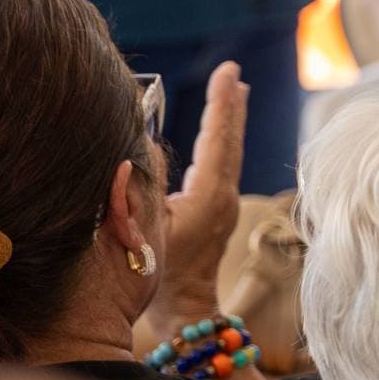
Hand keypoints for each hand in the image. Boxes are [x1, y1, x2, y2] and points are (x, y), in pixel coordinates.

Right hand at [144, 61, 245, 338]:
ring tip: (233, 93)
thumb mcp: (145, 224)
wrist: (184, 308)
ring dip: (227, 122)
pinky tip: (215, 137)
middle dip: (230, 105)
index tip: (228, 71)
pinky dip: (219, 144)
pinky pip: (220, 167)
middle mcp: (223, 196)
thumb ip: (143, 184)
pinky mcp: (216, 213)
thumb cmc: (160, 271)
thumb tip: (144, 146)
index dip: (221, 102)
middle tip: (234, 73)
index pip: (217, 137)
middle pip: (229, 140)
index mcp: (210, 194)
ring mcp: (223, 205)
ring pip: (227, 153)